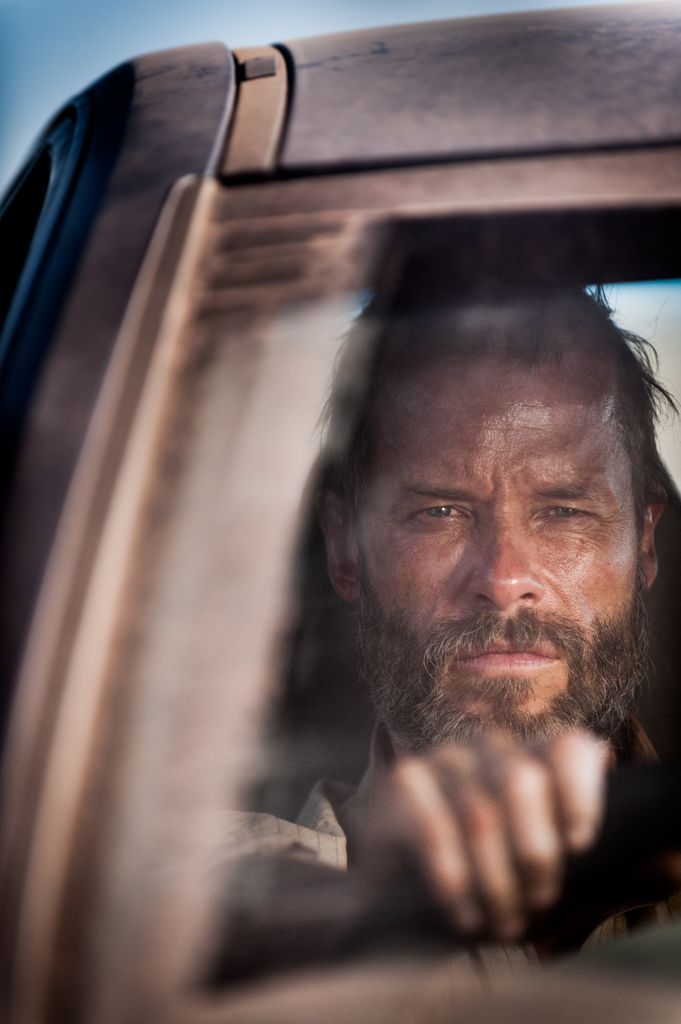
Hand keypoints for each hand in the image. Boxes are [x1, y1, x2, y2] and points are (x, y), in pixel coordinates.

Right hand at [348, 729, 608, 941]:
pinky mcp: (404, 780)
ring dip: (496, 879)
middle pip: (524, 779)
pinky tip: (462, 913)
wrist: (397, 869)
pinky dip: (453, 878)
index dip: (581, 793)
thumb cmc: (481, 866)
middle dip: (535, 851)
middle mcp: (488, 746)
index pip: (568, 747)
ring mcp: (444, 758)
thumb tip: (662, 870)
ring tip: (502, 922)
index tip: (580, 846)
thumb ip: (578, 847)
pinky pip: (435, 827)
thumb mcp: (533, 856)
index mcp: (529, 755)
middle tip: (537, 901)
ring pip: (481, 811)